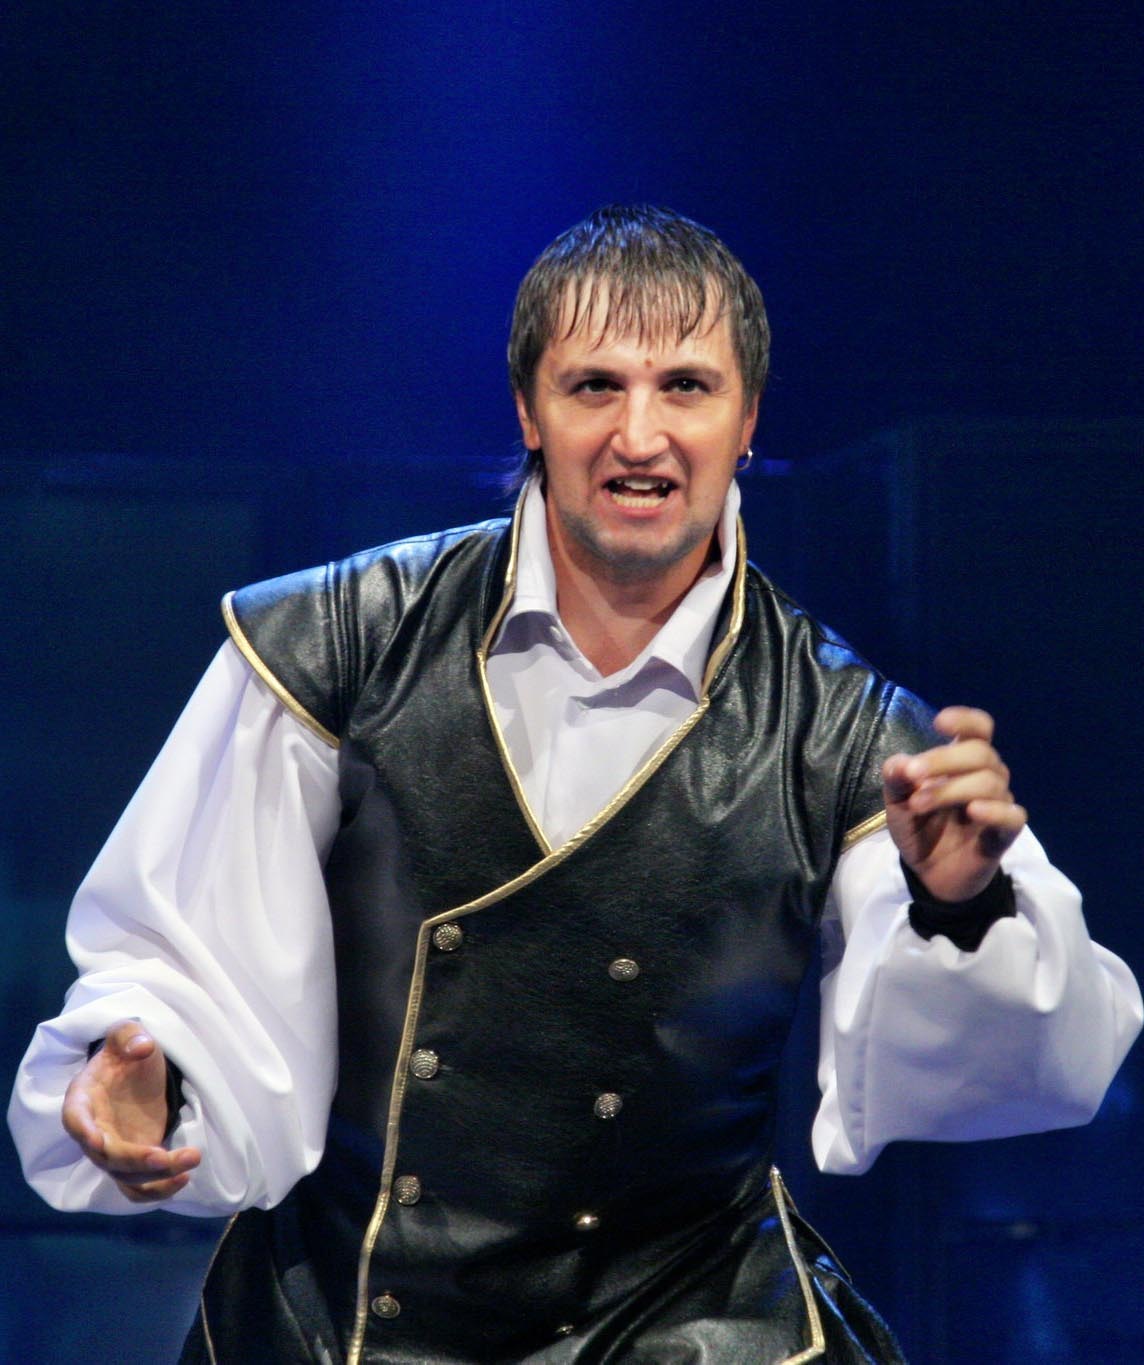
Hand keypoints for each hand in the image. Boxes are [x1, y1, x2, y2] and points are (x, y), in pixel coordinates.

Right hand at [62, 1019, 199, 1203]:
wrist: (134, 1072)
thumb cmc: (125, 1053)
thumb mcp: (127, 1034)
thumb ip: (130, 1035)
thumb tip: (142, 1047)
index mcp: (83, 1099)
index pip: (74, 1119)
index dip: (83, 1131)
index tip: (98, 1140)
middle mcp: (93, 1132)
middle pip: (106, 1157)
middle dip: (134, 1160)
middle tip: (165, 1156)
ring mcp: (113, 1151)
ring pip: (125, 1178)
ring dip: (156, 1178)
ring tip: (191, 1160)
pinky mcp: (134, 1162)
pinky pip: (140, 1188)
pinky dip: (159, 1190)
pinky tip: (184, 1177)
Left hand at [882, 706, 1026, 902]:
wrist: (928, 873)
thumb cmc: (918, 827)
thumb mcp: (897, 801)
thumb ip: (896, 778)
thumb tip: (901, 764)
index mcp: (962, 761)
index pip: (979, 729)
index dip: (965, 720)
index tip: (940, 722)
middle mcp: (986, 776)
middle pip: (980, 753)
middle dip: (943, 760)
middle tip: (913, 776)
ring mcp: (998, 804)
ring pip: (989, 782)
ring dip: (950, 789)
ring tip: (918, 804)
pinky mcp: (1004, 833)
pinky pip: (1013, 816)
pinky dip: (995, 810)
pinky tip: (973, 811)